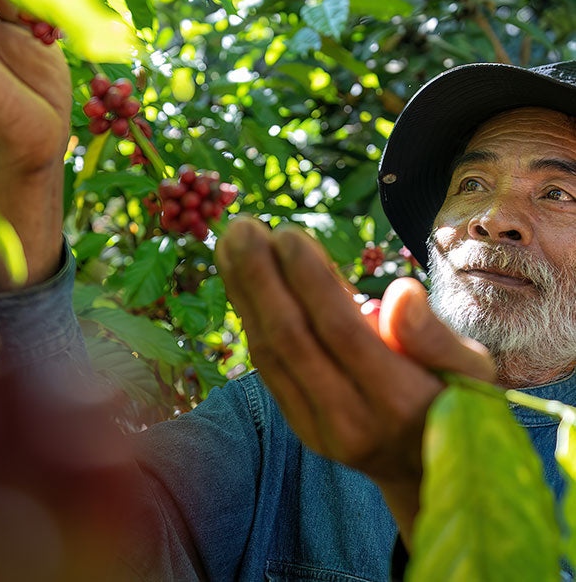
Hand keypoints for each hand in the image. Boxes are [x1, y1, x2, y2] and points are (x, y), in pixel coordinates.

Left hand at [215, 217, 495, 545]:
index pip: (341, 330)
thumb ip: (435, 336)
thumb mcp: (470, 373)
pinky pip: (266, 364)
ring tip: (228, 242)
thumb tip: (402, 291)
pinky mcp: (296, 423)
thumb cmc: (453, 403)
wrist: (424, 471)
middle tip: (241, 227)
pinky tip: (238, 278)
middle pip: (292, 339)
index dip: (310, 279)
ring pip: (269, 351)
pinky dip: (249, 316)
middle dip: (260, 278)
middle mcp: (350, 420)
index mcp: (399, 401)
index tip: (287, 233)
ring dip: (243, 292)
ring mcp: (316, 427)